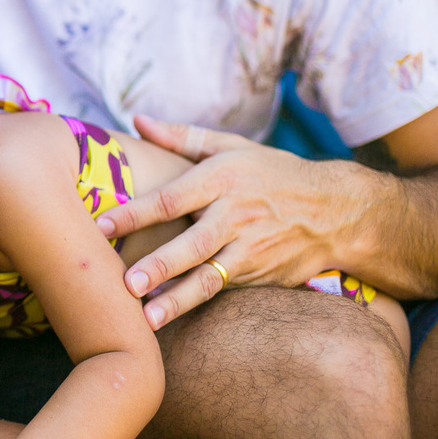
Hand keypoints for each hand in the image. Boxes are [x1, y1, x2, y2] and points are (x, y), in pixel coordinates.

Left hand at [96, 116, 355, 329]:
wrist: (339, 211)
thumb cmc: (273, 172)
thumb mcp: (232, 147)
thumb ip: (182, 137)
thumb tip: (137, 120)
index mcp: (222, 180)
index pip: (171, 199)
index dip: (135, 213)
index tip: (100, 226)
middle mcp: (235, 216)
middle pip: (192, 244)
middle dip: (159, 265)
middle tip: (126, 284)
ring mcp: (250, 250)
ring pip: (210, 278)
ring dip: (178, 300)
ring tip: (148, 318)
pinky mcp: (260, 276)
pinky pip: (223, 292)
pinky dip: (197, 304)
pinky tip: (169, 318)